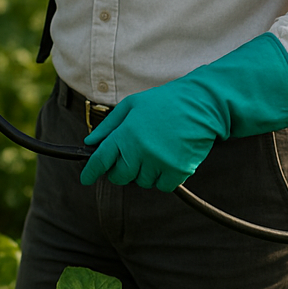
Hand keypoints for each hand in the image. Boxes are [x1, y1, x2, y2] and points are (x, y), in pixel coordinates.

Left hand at [79, 33, 287, 190]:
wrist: (201, 105)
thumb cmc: (165, 102)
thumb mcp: (132, 106)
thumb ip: (109, 126)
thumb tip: (91, 143)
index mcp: (127, 133)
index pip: (102, 160)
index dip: (91, 171)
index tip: (86, 178)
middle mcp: (141, 151)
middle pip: (120, 176)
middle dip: (120, 170)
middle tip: (129, 157)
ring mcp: (159, 163)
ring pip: (141, 182)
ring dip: (143, 172)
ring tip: (154, 150)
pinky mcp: (178, 172)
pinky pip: (162, 186)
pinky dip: (162, 178)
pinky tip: (167, 159)